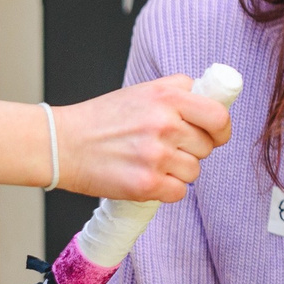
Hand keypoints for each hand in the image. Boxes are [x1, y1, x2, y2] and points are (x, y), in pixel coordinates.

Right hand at [51, 74, 231, 200]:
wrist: (63, 144)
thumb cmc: (101, 119)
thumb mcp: (141, 91)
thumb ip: (177, 93)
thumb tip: (213, 101)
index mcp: (167, 96)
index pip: (219, 116)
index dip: (221, 130)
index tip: (214, 135)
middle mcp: (164, 124)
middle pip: (207, 147)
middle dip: (191, 150)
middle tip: (163, 147)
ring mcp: (156, 155)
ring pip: (194, 171)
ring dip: (177, 171)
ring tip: (149, 162)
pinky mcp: (147, 183)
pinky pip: (178, 192)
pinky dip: (165, 190)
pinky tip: (146, 178)